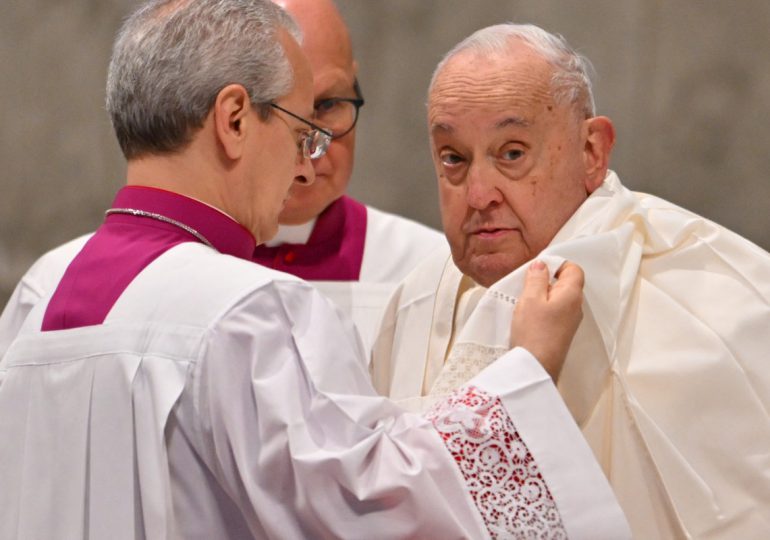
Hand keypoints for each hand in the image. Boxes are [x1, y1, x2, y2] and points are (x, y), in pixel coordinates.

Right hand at [509, 260, 584, 381]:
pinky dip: (541, 310)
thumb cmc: (534, 332)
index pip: (573, 269)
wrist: (536, 367)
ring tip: (524, 303)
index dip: (556, 264)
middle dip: (546, 280)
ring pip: (558, 299)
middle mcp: (576, 307)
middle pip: (565, 284)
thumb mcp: (530, 298)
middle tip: (526, 286)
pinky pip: (554, 313)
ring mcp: (570, 322)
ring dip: (541, 297)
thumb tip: (542, 265)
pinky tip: (527, 317)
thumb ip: (536, 278)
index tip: (538, 269)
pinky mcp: (561, 333)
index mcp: (572, 294)